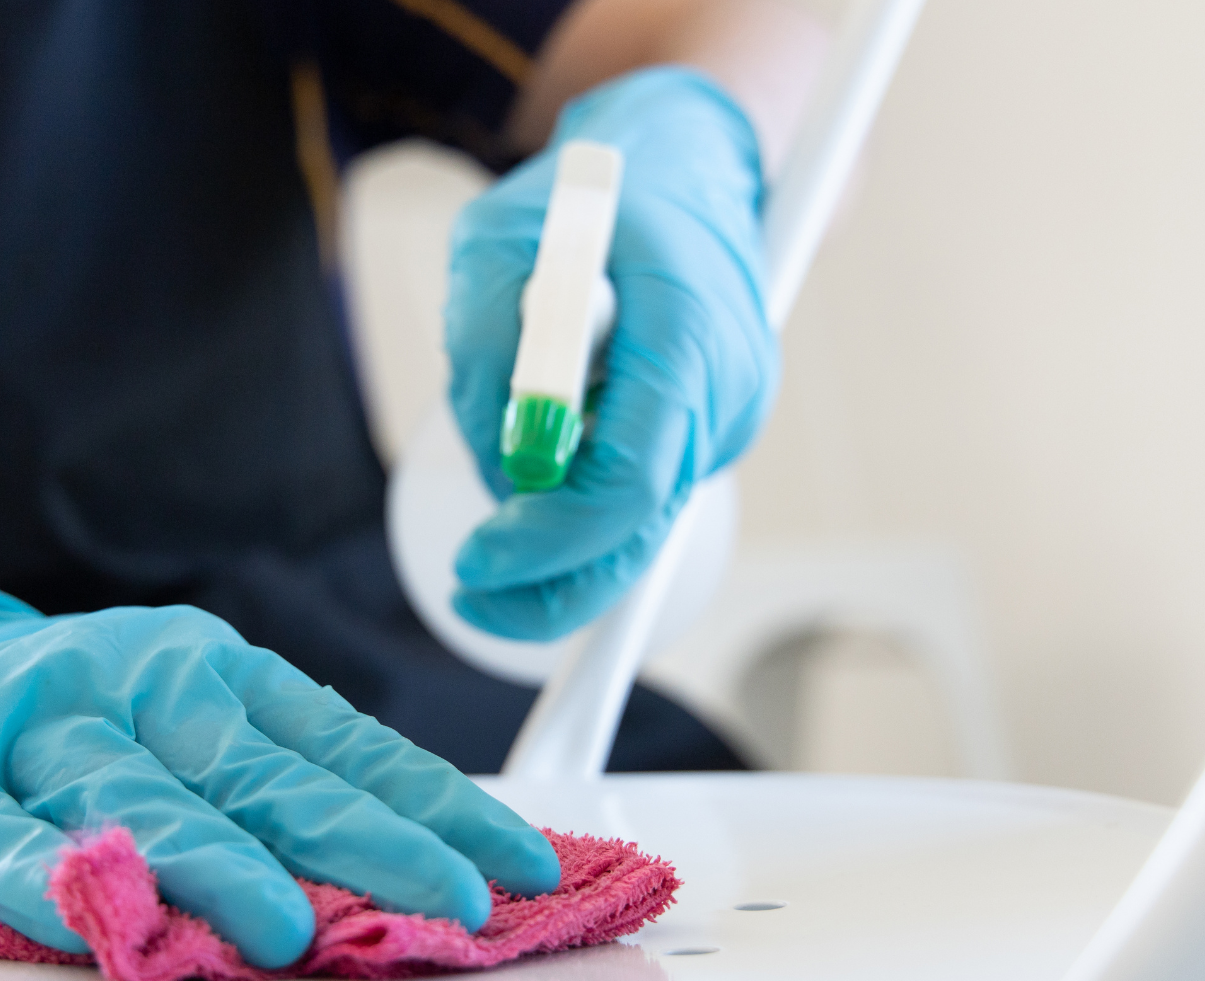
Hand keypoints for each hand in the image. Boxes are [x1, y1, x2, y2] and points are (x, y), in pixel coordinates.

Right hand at [0, 552, 560, 968]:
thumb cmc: (73, 709)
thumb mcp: (188, 712)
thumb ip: (281, 781)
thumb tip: (423, 859)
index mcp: (210, 672)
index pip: (342, 745)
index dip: (434, 806)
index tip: (518, 865)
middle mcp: (131, 686)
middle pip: (258, 775)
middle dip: (363, 844)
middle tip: (445, 901)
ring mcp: (31, 730)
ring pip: (133, 799)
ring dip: (213, 863)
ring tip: (287, 926)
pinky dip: (45, 879)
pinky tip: (102, 918)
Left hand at [445, 67, 778, 639]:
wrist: (688, 161)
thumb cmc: (592, 194)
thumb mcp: (497, 236)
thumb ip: (485, 341)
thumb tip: (500, 466)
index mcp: (686, 330)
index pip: (630, 479)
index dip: (551, 539)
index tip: (479, 561)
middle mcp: (728, 388)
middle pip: (642, 531)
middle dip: (552, 582)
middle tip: (471, 595)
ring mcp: (733, 417)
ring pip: (636, 521)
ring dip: (559, 527)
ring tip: (505, 455)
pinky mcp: (716, 432)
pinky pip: (642, 494)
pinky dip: (585, 500)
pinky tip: (552, 448)